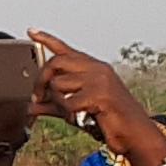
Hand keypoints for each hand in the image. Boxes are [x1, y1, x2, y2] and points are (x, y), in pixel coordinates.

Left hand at [29, 31, 165, 165]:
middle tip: (37, 97)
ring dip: (58, 102)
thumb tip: (30, 107)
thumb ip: (53, 105)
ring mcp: (100, 80)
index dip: (47, 39)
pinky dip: (68, 114)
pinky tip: (80, 117)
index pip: (66, 49)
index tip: (32, 32)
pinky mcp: (100, 94)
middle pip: (56, 62)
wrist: (134, 134)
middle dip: (41, 80)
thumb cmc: (109, 120)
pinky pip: (68, 103)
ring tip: (73, 112)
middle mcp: (97, 69)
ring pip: (59, 84)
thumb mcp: (76, 109)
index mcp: (93, 68)